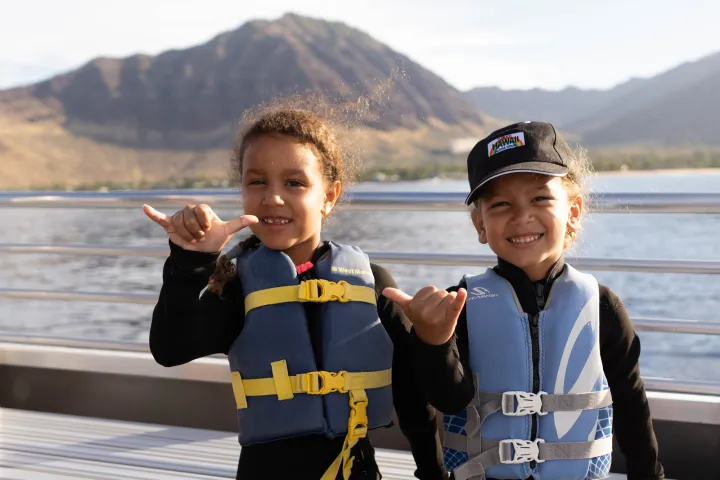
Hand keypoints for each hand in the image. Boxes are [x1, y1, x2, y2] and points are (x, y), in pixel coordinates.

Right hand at [143, 203, 257, 252]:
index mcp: (202, 208)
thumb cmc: (215, 239)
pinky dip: (152, 213)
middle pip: (189, 217)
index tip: (207, 230)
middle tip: (199, 237)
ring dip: (186, 235)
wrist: (201, 252)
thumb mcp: (227, 231)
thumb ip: (239, 223)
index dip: (203, 223)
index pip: (200, 211)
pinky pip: (160, 218)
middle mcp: (190, 209)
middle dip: (195, 231)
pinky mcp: (169, 224)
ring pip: (179, 223)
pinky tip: (145, 207)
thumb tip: (256, 218)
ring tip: (192, 239)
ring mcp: (179, 217)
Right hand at [382, 286, 466, 345]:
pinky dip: (461, 299)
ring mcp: (437, 316)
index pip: (430, 289)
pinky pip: (455, 306)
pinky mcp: (450, 319)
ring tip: (444, 314)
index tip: (427, 307)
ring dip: (450, 302)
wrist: (432, 340)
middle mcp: (424, 311)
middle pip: (440, 292)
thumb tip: (384, 290)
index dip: (431, 296)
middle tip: (436, 313)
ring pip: (450, 296)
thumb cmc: (420, 320)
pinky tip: (463, 292)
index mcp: (414, 305)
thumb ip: (398, 297)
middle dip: (440, 300)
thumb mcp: (408, 309)